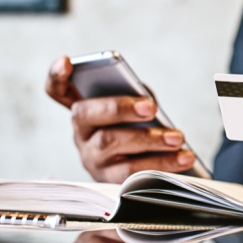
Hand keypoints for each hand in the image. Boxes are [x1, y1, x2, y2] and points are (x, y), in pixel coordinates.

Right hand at [45, 56, 194, 182]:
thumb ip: (137, 97)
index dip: (56, 75)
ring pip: (111, 145)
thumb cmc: (141, 128)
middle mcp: (81, 133)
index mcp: (85, 109)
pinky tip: (185, 157)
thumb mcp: (137, 108)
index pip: (57, 90)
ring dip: (149, 140)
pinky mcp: (108, 182)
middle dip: (119, 108)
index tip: (66, 61)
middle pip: (88, 115)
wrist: (149, 168)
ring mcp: (91, 158)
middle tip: (150, 108)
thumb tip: (147, 103)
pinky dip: (162, 164)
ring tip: (178, 138)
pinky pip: (131, 174)